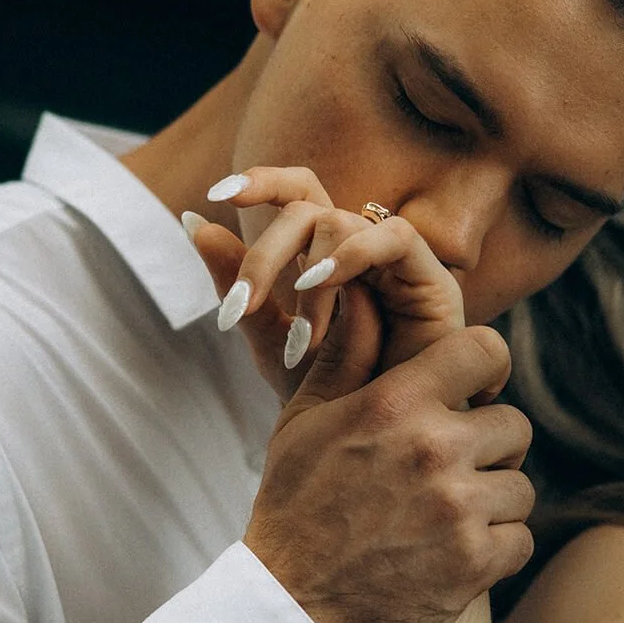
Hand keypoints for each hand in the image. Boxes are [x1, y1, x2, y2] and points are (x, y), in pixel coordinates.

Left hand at [187, 166, 464, 396]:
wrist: (381, 442)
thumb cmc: (333, 394)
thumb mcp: (271, 340)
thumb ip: (238, 286)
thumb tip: (193, 222)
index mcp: (323, 251)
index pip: (295, 193)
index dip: (260, 181)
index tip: (215, 196)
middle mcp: (359, 245)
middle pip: (305, 208)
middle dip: (263, 256)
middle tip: (240, 308)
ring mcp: (393, 258)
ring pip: (339, 221)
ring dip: (306, 276)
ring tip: (297, 340)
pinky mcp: (430, 275)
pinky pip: (392, 236)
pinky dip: (352, 256)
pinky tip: (321, 287)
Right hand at [244, 310, 533, 622]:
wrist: (291, 615)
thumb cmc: (293, 514)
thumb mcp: (302, 426)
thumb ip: (344, 359)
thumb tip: (366, 300)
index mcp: (394, 405)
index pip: (485, 349)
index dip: (488, 369)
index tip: (478, 395)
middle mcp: (434, 448)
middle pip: (514, 425)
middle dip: (489, 451)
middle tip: (451, 477)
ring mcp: (458, 508)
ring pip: (520, 487)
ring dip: (493, 506)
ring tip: (445, 523)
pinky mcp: (476, 563)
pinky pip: (520, 539)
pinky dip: (495, 552)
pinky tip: (452, 559)